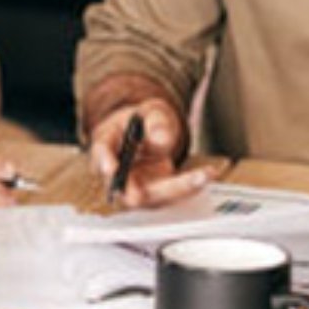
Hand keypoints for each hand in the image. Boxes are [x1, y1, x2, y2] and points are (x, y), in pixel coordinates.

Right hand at [86, 99, 207, 208]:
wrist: (145, 131)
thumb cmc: (142, 120)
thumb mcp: (152, 111)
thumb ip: (157, 122)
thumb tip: (162, 140)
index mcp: (106, 145)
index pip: (101, 154)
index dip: (105, 162)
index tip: (112, 168)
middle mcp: (115, 174)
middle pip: (128, 190)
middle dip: (152, 189)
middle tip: (182, 179)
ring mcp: (132, 188)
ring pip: (152, 198)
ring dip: (179, 188)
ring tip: (206, 173)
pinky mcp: (150, 194)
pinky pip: (168, 196)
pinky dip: (188, 186)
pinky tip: (207, 173)